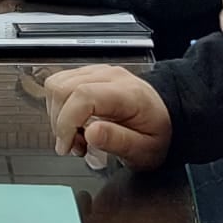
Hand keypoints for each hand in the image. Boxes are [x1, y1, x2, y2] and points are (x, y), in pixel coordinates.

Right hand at [43, 65, 172, 168]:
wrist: (165, 116)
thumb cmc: (155, 133)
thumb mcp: (144, 150)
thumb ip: (118, 141)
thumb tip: (91, 133)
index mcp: (126, 93)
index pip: (82, 95)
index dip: (66, 122)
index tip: (67, 146)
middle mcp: (109, 76)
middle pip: (63, 88)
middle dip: (59, 122)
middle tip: (74, 145)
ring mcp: (97, 72)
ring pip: (56, 84)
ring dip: (57, 114)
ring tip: (76, 134)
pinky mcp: (88, 74)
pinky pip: (60, 84)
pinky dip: (60, 106)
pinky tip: (74, 122)